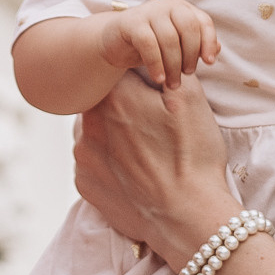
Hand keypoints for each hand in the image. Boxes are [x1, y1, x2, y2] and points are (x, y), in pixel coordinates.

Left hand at [75, 73, 232, 267]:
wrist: (186, 217)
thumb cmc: (192, 156)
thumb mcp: (192, 99)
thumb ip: (167, 67)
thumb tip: (153, 58)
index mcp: (114, 95)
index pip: (118, 72)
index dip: (138, 80)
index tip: (153, 93)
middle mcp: (88, 122)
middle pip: (104, 102)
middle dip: (124, 107)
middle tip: (152, 125)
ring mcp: (82, 156)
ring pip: (95, 132)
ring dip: (114, 135)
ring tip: (145, 152)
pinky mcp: (84, 183)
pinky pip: (93, 162)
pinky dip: (109, 163)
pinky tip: (134, 172)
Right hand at [96, 0, 218, 90]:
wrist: (115, 43)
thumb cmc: (151, 45)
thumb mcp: (176, 46)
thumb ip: (196, 46)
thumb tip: (218, 49)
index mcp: (181, 8)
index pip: (203, 21)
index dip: (209, 42)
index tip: (209, 63)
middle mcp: (167, 5)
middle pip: (188, 28)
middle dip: (190, 55)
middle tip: (187, 74)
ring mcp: (148, 11)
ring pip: (169, 39)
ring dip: (173, 65)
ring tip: (173, 83)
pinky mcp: (131, 23)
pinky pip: (148, 44)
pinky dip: (156, 64)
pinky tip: (159, 78)